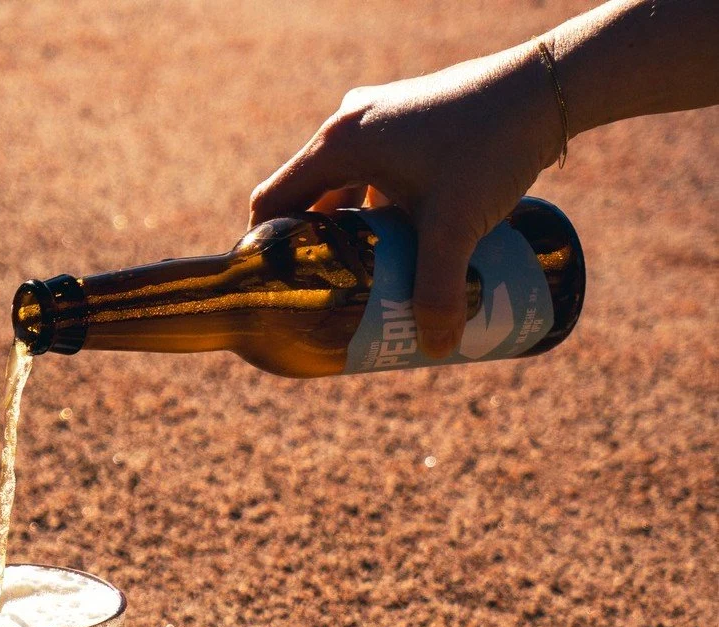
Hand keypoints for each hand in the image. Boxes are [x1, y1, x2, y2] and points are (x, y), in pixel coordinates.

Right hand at [249, 44, 564, 358]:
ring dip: (355, 233)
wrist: (548, 87)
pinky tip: (407, 241)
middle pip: (311, 200)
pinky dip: (382, 209)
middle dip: (320, 253)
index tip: (280, 296)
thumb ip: (439, 291)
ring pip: (349, 187)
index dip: (267, 254)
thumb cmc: (491, 144)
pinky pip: (378, 173)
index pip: (273, 203)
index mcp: (338, 143)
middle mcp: (351, 124)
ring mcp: (382, 118)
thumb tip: (435, 350)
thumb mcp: (456, 226)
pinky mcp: (411, 121)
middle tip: (332, 299)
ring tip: (371, 280)